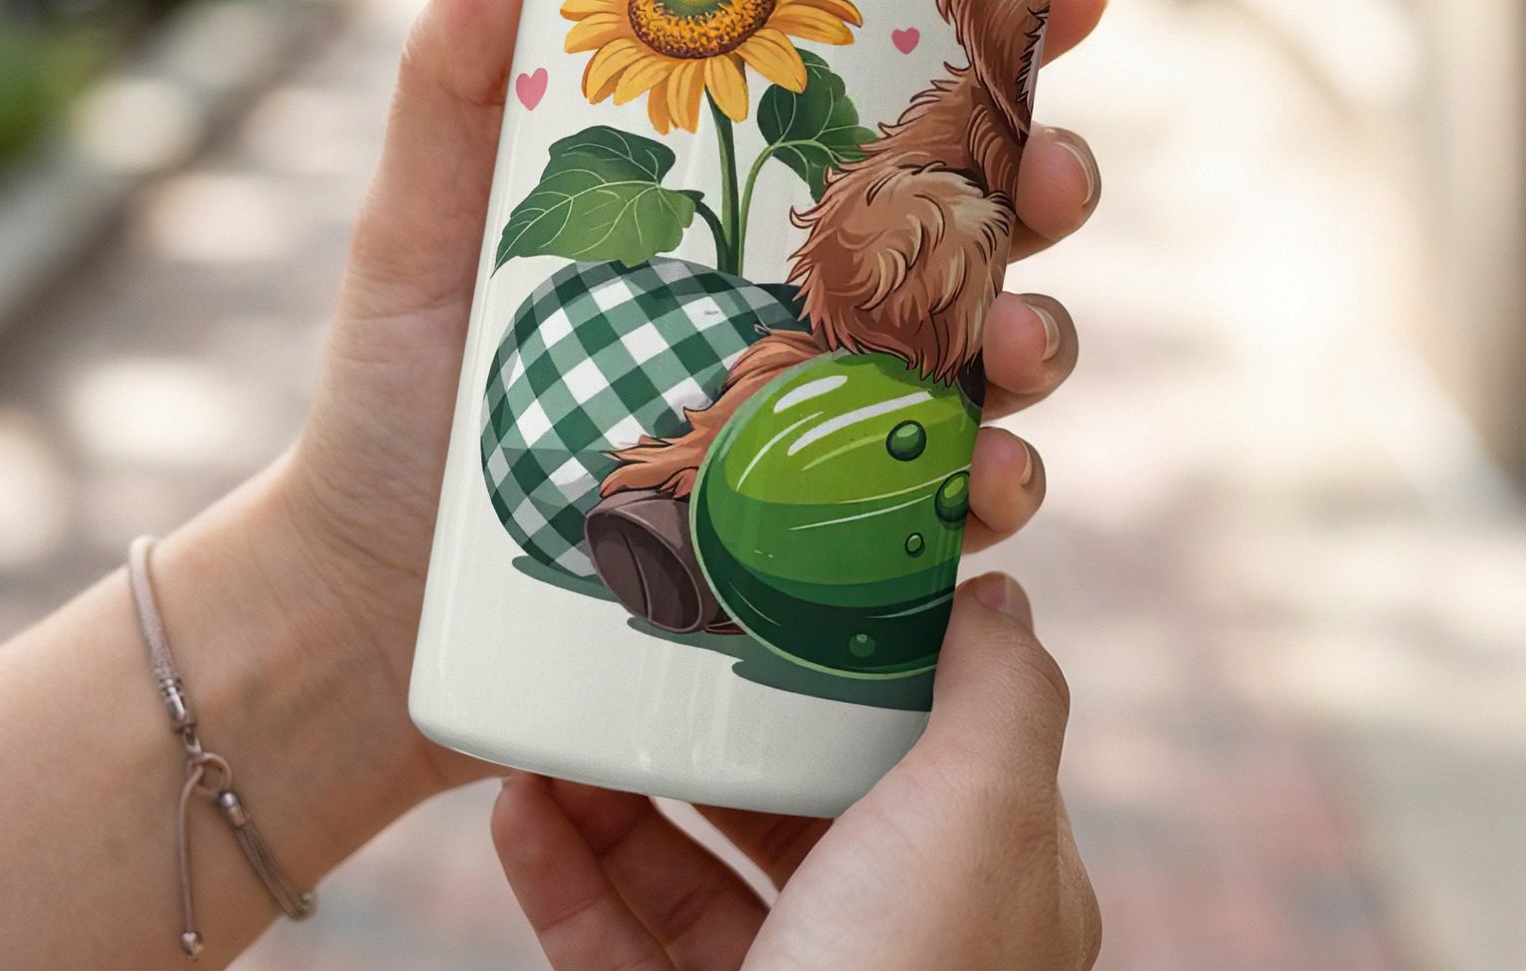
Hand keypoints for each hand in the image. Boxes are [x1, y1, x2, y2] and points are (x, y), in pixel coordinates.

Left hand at [267, 0, 1106, 789]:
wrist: (367, 618)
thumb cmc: (398, 401)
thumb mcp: (427, 226)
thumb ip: (456, 73)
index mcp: (749, 215)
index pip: (897, 116)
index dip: (1000, 51)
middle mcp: (812, 314)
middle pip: (980, 231)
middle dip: (1050, 189)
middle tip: (1049, 177)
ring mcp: (829, 439)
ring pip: (993, 372)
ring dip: (1040, 347)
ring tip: (1014, 351)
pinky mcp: (825, 566)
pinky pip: (947, 544)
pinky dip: (993, 530)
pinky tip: (982, 525)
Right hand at [489, 573, 1099, 969]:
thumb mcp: (985, 817)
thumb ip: (1005, 698)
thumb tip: (1000, 595)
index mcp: (987, 890)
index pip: (930, 748)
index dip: (861, 667)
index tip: (780, 590)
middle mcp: (893, 945)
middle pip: (793, 805)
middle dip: (711, 724)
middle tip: (646, 643)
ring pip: (691, 876)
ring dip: (615, 792)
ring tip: (558, 719)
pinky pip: (613, 949)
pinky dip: (563, 876)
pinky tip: (520, 805)